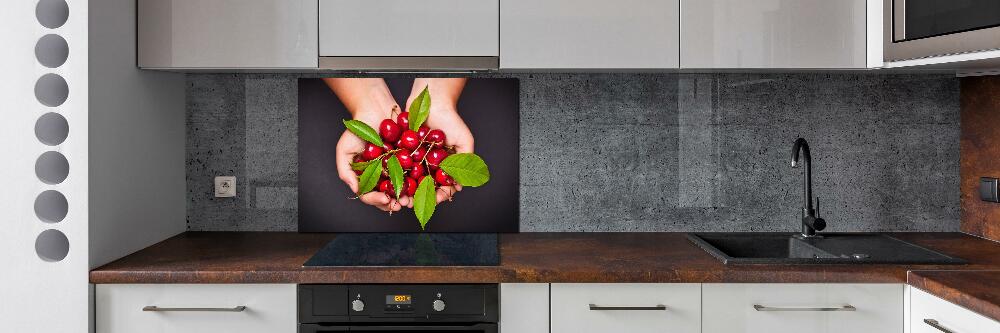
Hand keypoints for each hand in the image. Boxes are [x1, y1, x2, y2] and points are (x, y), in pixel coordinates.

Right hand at [324, 78, 409, 211]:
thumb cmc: (358, 129)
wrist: (376, 109)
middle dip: (395, 203)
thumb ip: (346, 172)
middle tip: (402, 204)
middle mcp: (381, 176)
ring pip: (402, 189)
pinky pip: (415, 173)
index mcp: (366, 177)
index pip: (369, 195)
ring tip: (412, 199)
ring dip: (408, 197)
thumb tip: (356, 190)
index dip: (377, 200)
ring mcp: (396, 169)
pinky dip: (418, 181)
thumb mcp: (344, 150)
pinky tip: (421, 184)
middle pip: (387, 196)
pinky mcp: (410, 160)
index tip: (385, 200)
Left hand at [404, 78, 469, 205]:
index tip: (436, 199)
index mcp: (443, 167)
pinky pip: (396, 166)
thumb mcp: (465, 141)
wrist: (432, 100)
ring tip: (399, 196)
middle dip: (417, 197)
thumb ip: (466, 162)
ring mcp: (414, 159)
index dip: (439, 195)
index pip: (441, 187)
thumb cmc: (452, 120)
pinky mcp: (401, 151)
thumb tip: (460, 186)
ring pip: (408, 180)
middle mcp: (428, 165)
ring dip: (403, 190)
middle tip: (412, 203)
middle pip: (423, 187)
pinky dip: (393, 174)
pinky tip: (389, 182)